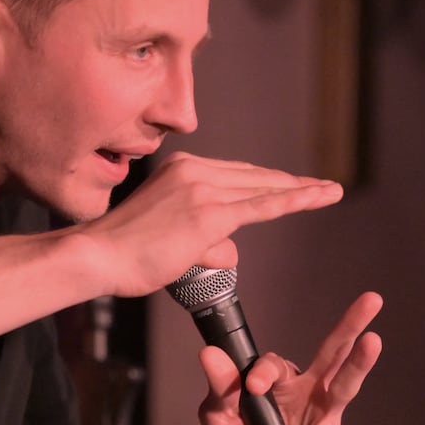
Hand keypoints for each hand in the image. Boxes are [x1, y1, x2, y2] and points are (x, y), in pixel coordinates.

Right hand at [81, 152, 343, 297]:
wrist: (97, 255)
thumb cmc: (123, 253)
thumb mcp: (166, 237)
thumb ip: (201, 240)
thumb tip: (229, 251)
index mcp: (179, 169)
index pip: (232, 174)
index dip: (264, 180)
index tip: (287, 182)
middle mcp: (193, 170)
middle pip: (253, 176)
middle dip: (289, 183)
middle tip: (320, 187)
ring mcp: (202, 188)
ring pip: (262, 189)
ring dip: (300, 191)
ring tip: (328, 193)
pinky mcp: (209, 214)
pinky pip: (262, 206)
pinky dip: (295, 201)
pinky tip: (319, 197)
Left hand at [197, 292, 382, 424]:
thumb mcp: (216, 417)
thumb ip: (220, 386)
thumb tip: (209, 352)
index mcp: (277, 383)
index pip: (278, 363)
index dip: (266, 371)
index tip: (251, 387)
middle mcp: (305, 395)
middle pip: (332, 356)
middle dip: (351, 326)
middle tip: (371, 299)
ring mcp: (321, 422)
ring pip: (345, 389)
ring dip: (359, 364)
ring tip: (373, 340)